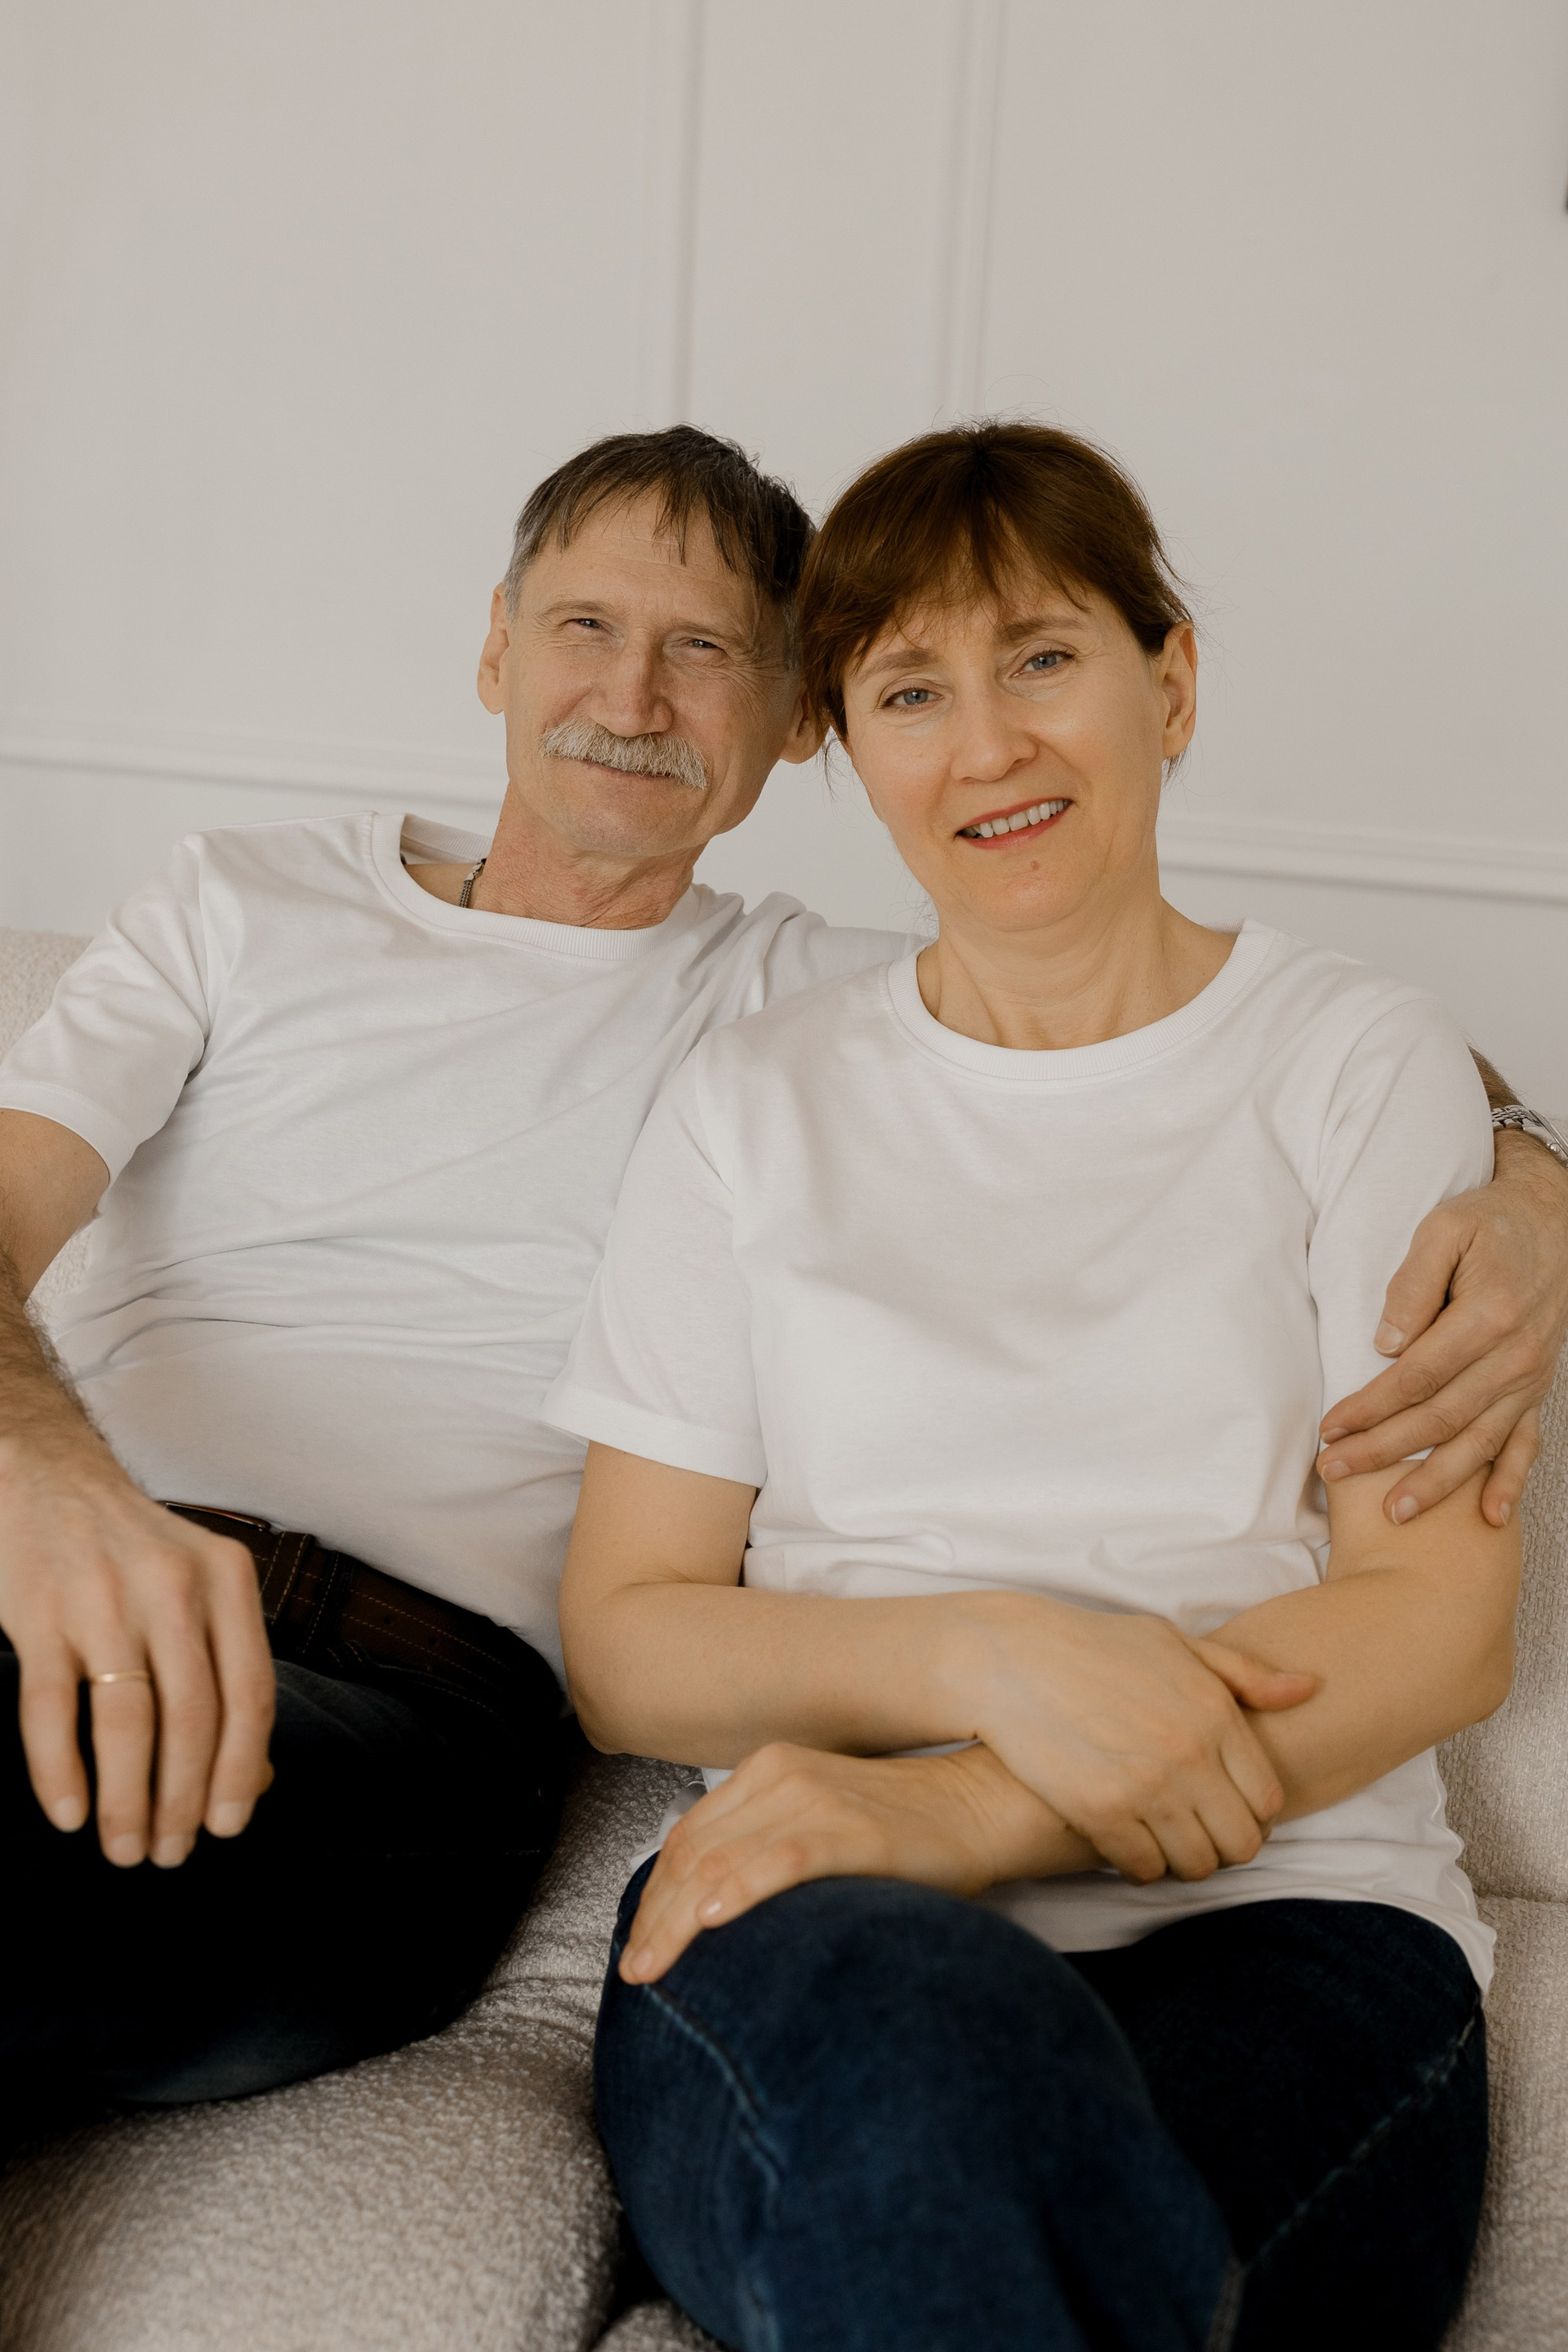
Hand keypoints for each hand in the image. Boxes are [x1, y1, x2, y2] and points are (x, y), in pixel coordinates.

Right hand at [0, 1429, 274, 1866]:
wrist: (50, 1478)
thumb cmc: (138, 1553)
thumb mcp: (202, 1589)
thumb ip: (231, 1670)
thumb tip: (256, 1778)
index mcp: (226, 1579)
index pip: (250, 1693)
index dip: (242, 1771)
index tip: (228, 1827)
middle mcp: (171, 1587)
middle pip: (193, 1717)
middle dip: (183, 1801)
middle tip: (170, 1855)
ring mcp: (101, 1599)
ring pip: (126, 1723)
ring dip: (128, 1800)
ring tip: (125, 1850)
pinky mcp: (37, 1614)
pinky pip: (50, 1710)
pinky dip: (59, 1772)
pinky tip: (70, 1814)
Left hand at [619, 1741, 1083, 1984]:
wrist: (978, 1805)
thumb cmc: (900, 1828)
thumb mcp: (817, 1821)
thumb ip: (764, 1845)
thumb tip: (708, 1906)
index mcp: (765, 1771)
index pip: (686, 1838)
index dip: (651, 1897)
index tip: (634, 1947)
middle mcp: (780, 1777)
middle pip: (693, 1854)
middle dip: (654, 1920)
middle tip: (635, 1975)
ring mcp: (815, 1800)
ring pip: (723, 1861)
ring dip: (680, 1922)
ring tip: (655, 1970)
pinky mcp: (852, 1829)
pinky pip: (784, 1858)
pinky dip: (745, 1888)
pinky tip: (717, 1919)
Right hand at [945, 1593, 1314, 1884]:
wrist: (1009, 1657)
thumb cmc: (1093, 1645)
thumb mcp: (1173, 1643)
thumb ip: (1243, 1673)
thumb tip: (1308, 1689)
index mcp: (1215, 1711)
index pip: (1268, 1798)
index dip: (1252, 1814)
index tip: (1226, 1810)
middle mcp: (1190, 1752)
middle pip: (1242, 1841)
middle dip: (1224, 1846)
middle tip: (1196, 1834)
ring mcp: (1146, 1786)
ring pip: (1197, 1864)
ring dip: (1183, 1860)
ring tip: (1162, 1841)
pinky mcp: (1100, 1812)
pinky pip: (1144, 1868)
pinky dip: (1139, 1865)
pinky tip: (1125, 1844)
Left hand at [1318, 1135, 1567, 1526]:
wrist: (1554, 1223)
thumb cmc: (1491, 1223)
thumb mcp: (1445, 1229)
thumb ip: (1413, 1284)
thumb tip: (1384, 1343)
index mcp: (1487, 1317)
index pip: (1415, 1377)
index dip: (1370, 1407)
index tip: (1330, 1428)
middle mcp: (1513, 1357)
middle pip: (1439, 1418)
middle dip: (1383, 1451)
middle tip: (1334, 1471)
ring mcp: (1527, 1378)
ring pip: (1478, 1442)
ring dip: (1436, 1482)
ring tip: (1396, 1512)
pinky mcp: (1536, 1388)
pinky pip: (1526, 1443)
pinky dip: (1510, 1483)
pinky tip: (1488, 1517)